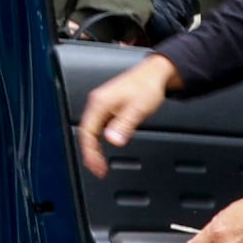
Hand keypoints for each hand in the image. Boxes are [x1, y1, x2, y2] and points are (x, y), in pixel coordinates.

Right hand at [75, 54, 176, 175]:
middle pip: (86, 133)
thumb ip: (124, 124)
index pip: (87, 133)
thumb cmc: (148, 86)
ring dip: (93, 148)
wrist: (155, 73)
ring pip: (91, 130)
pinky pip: (97, 126)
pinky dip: (98, 139)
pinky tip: (103, 147)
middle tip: (98, 169)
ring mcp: (101, 104)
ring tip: (99, 163)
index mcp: (100, 103)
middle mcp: (97, 103)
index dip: (90, 152)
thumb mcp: (138, 108)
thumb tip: (112, 140)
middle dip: (90, 154)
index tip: (97, 167)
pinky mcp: (107, 106)